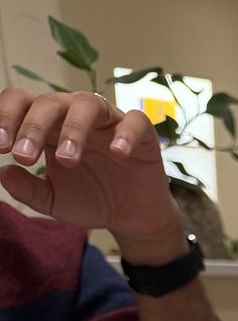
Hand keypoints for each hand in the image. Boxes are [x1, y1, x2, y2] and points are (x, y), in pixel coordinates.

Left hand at [0, 88, 186, 263]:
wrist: (131, 218)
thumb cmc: (92, 200)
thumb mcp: (54, 200)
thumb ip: (28, 189)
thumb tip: (3, 173)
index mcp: (50, 125)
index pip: (21, 104)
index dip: (6, 118)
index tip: (0, 147)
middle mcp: (76, 116)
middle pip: (49, 102)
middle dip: (32, 127)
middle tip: (24, 156)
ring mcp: (109, 121)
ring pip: (87, 104)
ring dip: (73, 129)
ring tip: (67, 159)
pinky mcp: (141, 133)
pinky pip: (134, 121)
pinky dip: (125, 133)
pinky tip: (117, 153)